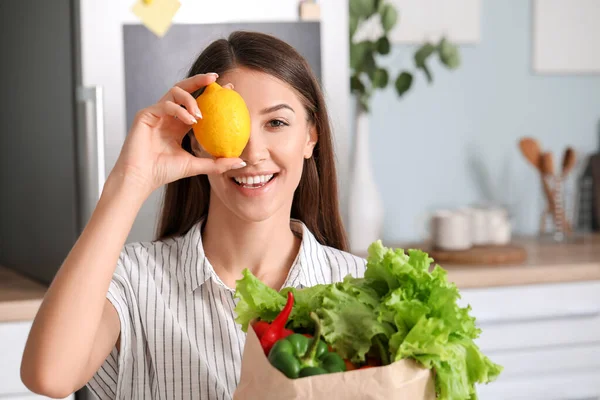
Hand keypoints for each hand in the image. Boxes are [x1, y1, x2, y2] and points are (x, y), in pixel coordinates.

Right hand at [109, 73, 244, 196]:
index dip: (211, 94)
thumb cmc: (163, 172)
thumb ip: (217, 163)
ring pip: (174, 92)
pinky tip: (191, 120)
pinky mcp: (145, 115)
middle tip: (216, 79)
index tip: (230, 89)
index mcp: (178, 124)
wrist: (141, 178)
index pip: (196, 103)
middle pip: (184, 89)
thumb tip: (241, 161)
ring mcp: (156, 113)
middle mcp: (167, 115)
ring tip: (201, 115)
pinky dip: (179, 110)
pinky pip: (165, 105)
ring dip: (191, 100)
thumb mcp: (196, 166)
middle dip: (200, 80)